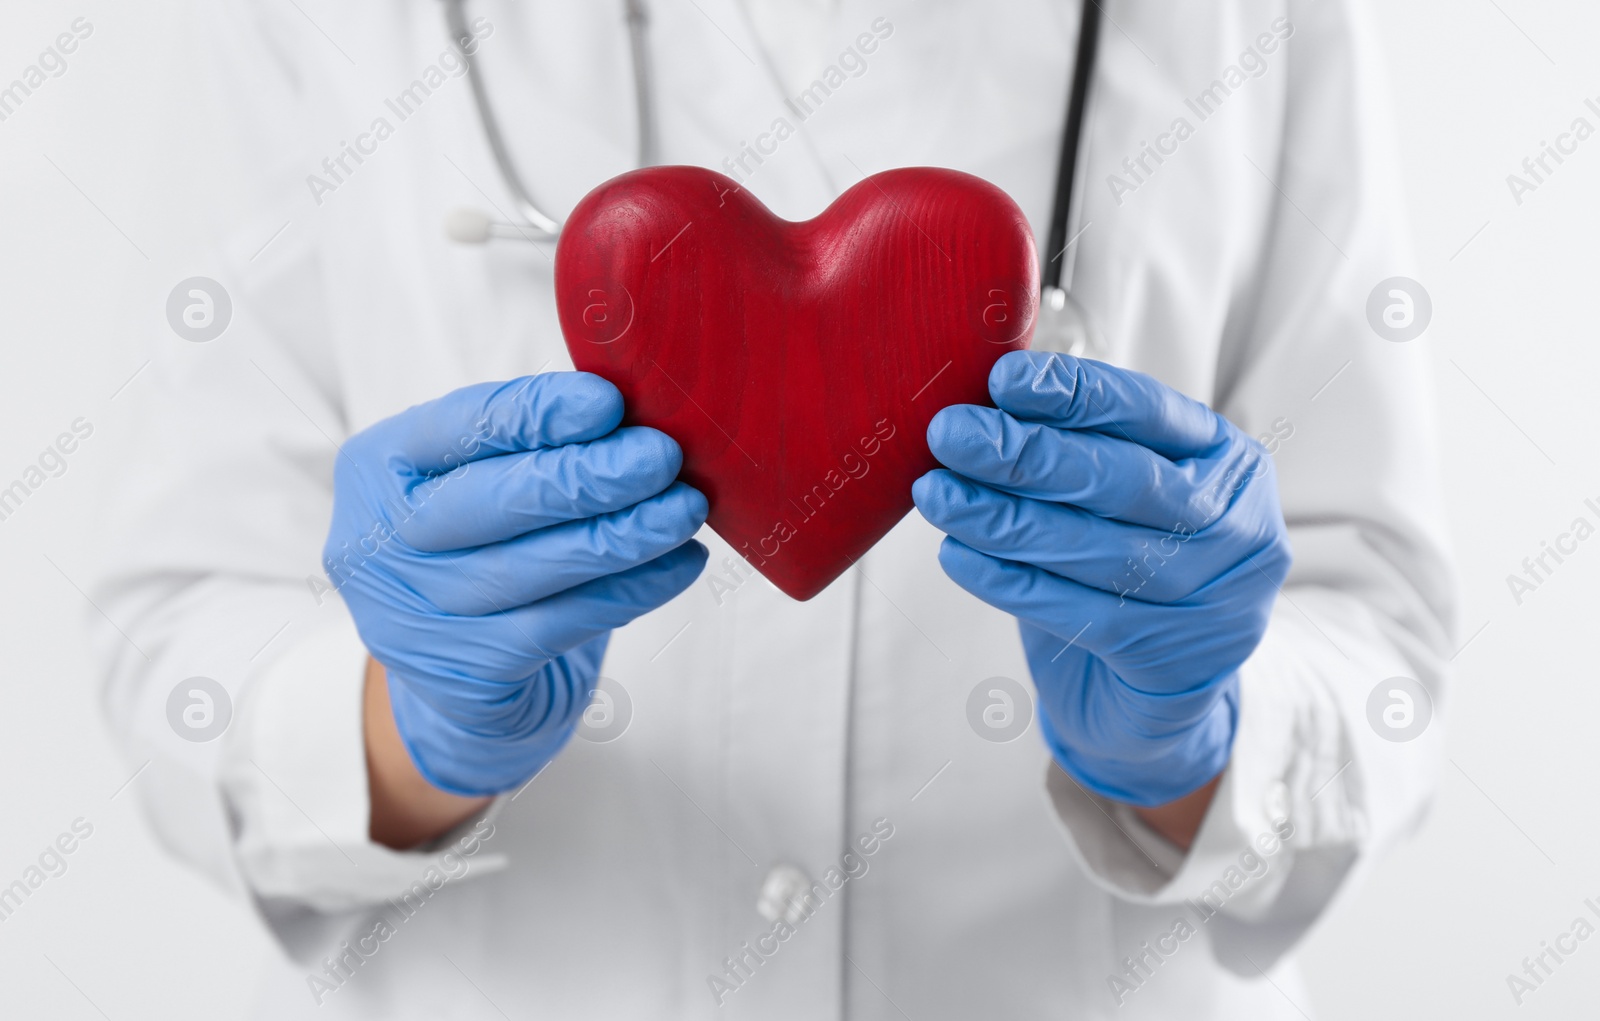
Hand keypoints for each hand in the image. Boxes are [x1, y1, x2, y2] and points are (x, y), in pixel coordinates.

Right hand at [326, 372, 706, 796]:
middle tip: (663, 456)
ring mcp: (417, 616)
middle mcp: (381, 543)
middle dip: (590, 475)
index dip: (538, 414)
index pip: (461, 427)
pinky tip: (680, 563)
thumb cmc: (482, 546)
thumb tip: (632, 410)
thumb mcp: (477, 479)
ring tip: (687, 506)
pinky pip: (568, 620)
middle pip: (496, 501)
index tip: (609, 402)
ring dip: (627, 532)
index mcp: (378, 466)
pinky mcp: (469, 673)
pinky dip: (634, 588)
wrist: (458, 677)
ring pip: (539, 565)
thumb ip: (531, 442)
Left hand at [913, 351, 1290, 807]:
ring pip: (1090, 548)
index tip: (1000, 381)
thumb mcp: (1129, 496)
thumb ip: (1081, 447)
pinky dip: (1006, 579)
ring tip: (936, 494)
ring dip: (1000, 517)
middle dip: (1024, 454)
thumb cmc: (1133, 563)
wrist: (1160, 693)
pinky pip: (1072, 611)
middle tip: (949, 434)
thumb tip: (986, 401)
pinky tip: (956, 554)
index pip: (1147, 411)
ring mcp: (1212, 598)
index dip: (1072, 393)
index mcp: (1228, 460)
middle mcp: (1235, 526)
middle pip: (1119, 480)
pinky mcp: (1169, 658)